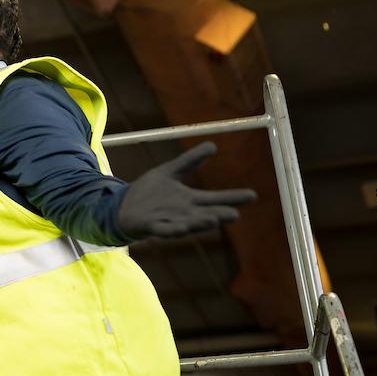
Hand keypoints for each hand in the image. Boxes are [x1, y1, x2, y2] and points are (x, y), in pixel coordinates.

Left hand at [116, 141, 256, 239]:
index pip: (215, 199)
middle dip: (218, 214)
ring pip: (187, 223)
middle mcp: (183, 213)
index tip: (252, 195)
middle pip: (205, 214)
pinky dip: (172, 230)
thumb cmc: (150, 192)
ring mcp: (168, 221)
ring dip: (199, 223)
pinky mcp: (151, 226)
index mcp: (190, 201)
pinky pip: (164, 229)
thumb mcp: (170, 172)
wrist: (123, 206)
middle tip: (235, 214)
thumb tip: (212, 145)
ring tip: (213, 219)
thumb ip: (189, 161)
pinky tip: (182, 228)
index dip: (232, 198)